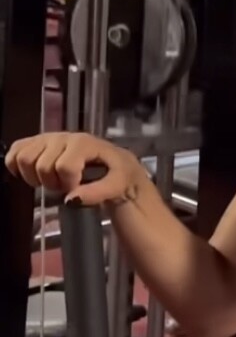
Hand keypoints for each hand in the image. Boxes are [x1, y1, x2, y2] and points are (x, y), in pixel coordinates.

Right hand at [4, 132, 145, 206]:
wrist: (115, 165)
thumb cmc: (118, 174)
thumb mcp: (119, 185)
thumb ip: (97, 193)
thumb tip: (70, 199)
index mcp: (83, 143)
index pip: (64, 167)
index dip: (68, 184)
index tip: (76, 189)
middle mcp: (63, 136)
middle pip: (40, 165)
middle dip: (51, 183)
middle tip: (64, 186)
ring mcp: (48, 138)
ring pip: (23, 157)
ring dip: (34, 176)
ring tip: (51, 180)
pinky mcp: (37, 142)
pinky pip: (16, 151)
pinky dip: (17, 165)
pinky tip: (32, 175)